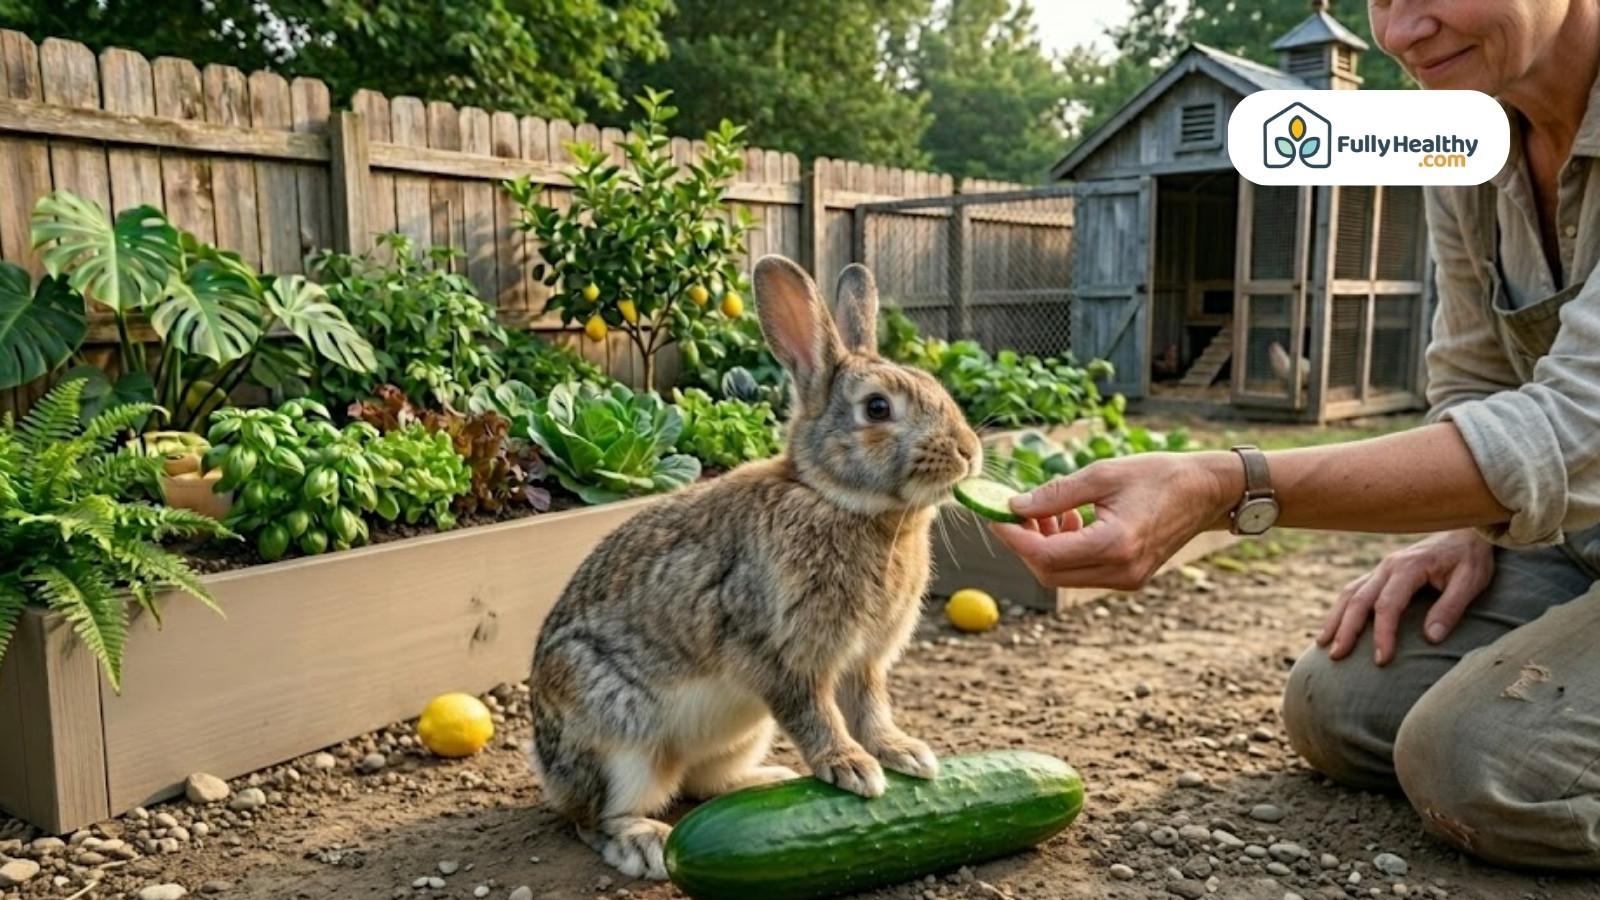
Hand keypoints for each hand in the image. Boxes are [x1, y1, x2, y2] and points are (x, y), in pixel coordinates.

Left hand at [987, 451, 1237, 589]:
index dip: (1014, 538)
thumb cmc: (1159, 475)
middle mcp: (1120, 571)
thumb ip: (1055, 493)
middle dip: (1025, 544)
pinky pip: (1083, 571)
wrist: (1207, 491)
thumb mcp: (1103, 474)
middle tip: (1016, 511)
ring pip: (1064, 575)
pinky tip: (1070, 519)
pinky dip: (1066, 550)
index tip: (995, 515)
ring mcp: (1126, 580)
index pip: (1045, 556)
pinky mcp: (1129, 578)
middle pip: (1049, 572)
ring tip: (1048, 510)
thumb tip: (1014, 505)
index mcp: (1114, 545)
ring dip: (1045, 546)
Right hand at [1318, 528, 1493, 665]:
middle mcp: (1388, 566)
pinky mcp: (1382, 572)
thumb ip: (1450, 608)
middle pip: (1359, 600)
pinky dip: (1342, 609)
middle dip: (1346, 629)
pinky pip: (1355, 590)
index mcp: (1408, 567)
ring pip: (1350, 593)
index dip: (1382, 634)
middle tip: (1337, 656)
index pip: (1387, 605)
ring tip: (1323, 643)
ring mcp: (1382, 568)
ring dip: (1335, 619)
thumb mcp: (1470, 582)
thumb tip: (1431, 638)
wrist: (1467, 532)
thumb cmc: (1470, 558)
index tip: (1381, 660)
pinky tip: (1335, 624)